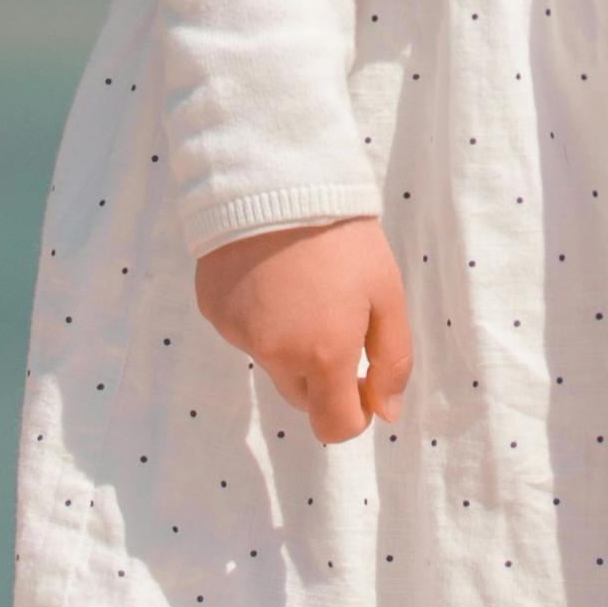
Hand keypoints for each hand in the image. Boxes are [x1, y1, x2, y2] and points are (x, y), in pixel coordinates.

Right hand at [195, 218, 412, 442]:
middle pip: (301, 396)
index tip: (364, 387)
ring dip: (289, 341)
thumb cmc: (344, 236)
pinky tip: (270, 274)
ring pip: (271, 360)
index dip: (354, 416)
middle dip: (322, 376)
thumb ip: (393, 360)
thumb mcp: (387, 293)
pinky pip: (244, 331)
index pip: (334, 427)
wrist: (278, 179)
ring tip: (301, 284)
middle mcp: (276, 354)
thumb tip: (386, 412)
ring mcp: (239, 334)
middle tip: (337, 320)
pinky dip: (260, 316)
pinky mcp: (214, 312)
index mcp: (324, 355)